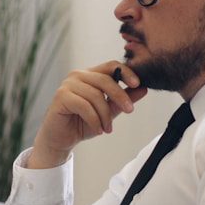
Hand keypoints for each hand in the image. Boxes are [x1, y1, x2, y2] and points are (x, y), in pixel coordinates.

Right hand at [28, 61, 148, 167]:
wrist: (61, 139)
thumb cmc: (82, 123)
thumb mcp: (108, 111)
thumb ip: (123, 99)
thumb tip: (144, 89)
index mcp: (90, 75)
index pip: (111, 65)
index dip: (126, 72)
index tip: (138, 84)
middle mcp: (78, 76)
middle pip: (105, 80)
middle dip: (120, 96)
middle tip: (130, 111)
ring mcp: (67, 85)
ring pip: (96, 95)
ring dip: (105, 115)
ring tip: (108, 129)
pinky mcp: (61, 96)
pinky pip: (84, 106)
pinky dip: (94, 120)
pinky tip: (98, 130)